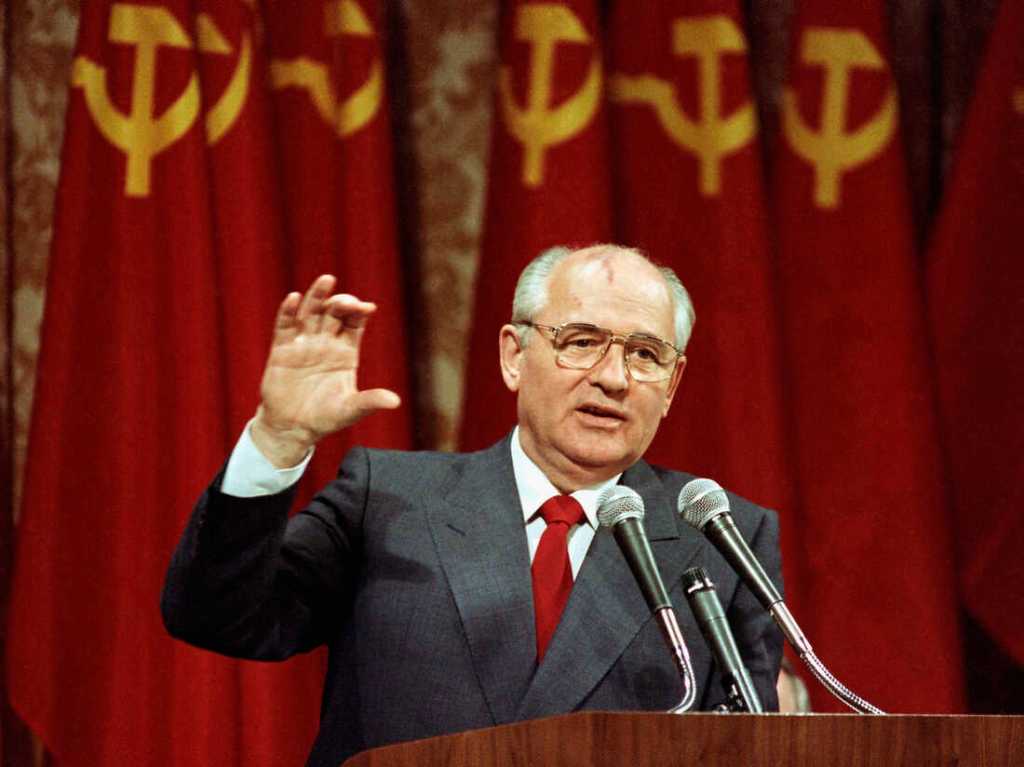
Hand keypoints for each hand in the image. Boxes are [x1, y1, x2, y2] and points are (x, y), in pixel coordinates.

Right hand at [250, 275, 400, 466]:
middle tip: (346, 301)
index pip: (355, 323)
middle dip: (341, 303)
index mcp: (345, 352)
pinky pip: (285, 325)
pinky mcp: (282, 350)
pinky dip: (288, 311)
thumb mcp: (350, 410)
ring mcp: (303, 343)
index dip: (360, 312)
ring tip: (326, 280)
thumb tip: (395, 402)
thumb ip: (370, 402)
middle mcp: (325, 342)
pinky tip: (293, 298)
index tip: (367, 308)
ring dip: (317, 296)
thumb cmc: (325, 418)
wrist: (293, 429)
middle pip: (334, 313)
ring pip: (311, 312)